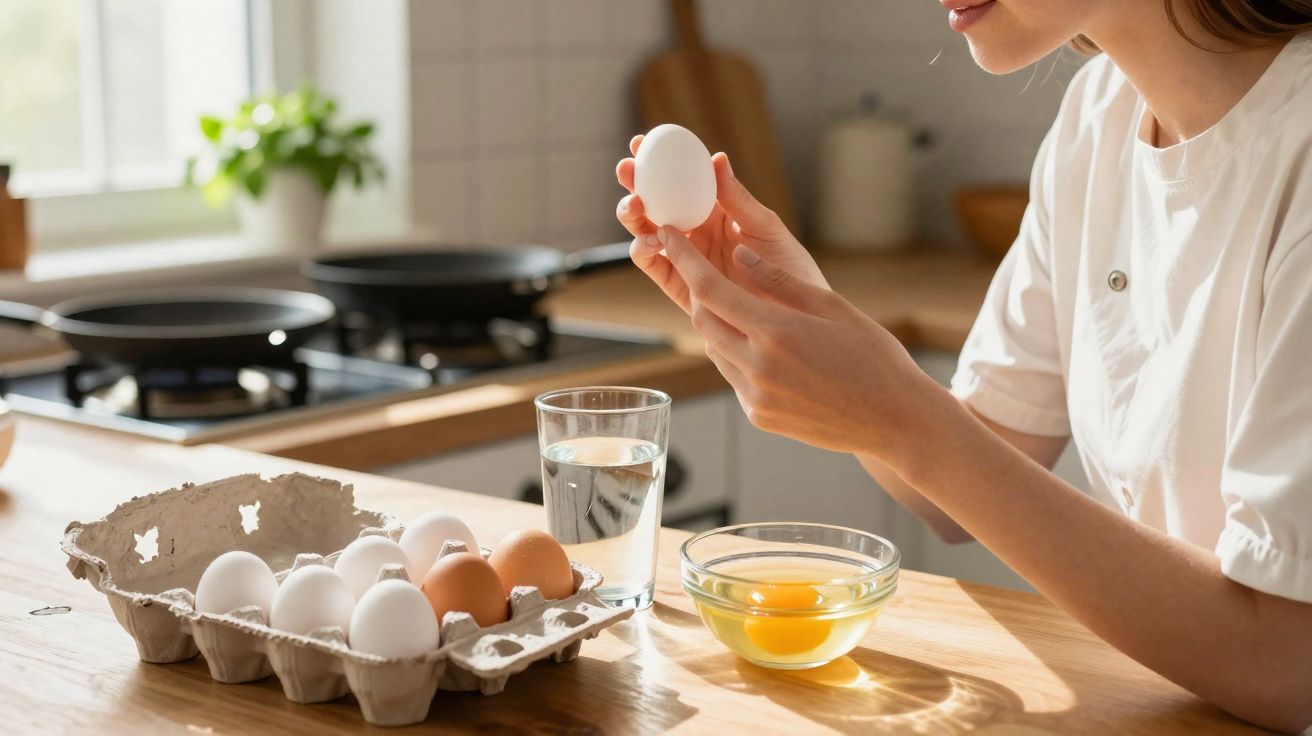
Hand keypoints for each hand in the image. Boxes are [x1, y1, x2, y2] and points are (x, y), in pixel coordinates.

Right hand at [615, 136, 827, 314]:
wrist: (796, 317)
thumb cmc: (791, 268)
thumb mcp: (766, 229)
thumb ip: (739, 199)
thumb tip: (717, 159)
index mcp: (716, 210)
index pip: (680, 179)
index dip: (656, 160)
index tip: (639, 141)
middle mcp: (697, 232)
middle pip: (656, 204)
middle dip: (635, 185)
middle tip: (627, 170)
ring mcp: (688, 259)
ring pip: (648, 233)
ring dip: (634, 217)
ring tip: (634, 205)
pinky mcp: (684, 289)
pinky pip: (657, 268)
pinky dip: (645, 252)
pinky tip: (648, 240)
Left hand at [651, 226, 939, 463]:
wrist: (895, 420)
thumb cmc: (874, 356)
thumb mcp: (832, 306)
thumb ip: (778, 281)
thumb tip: (739, 253)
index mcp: (776, 332)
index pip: (710, 289)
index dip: (683, 259)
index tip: (665, 237)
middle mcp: (758, 367)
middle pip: (703, 320)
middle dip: (700, 291)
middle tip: (705, 269)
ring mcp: (755, 397)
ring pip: (714, 349)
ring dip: (718, 324)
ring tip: (739, 307)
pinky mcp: (758, 416)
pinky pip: (732, 376)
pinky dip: (735, 355)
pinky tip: (760, 345)